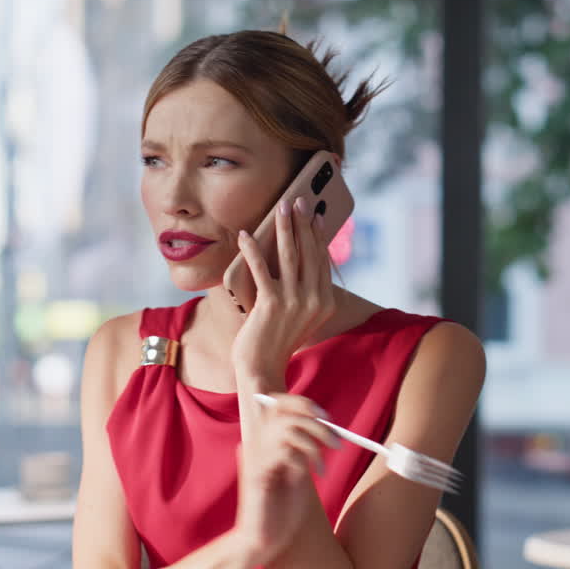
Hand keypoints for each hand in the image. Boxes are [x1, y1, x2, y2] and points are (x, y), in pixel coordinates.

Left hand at [231, 197, 335, 384]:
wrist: (262, 369)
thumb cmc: (277, 342)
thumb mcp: (300, 317)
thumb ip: (305, 293)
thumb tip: (300, 262)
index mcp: (325, 303)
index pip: (322, 260)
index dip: (317, 235)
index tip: (314, 215)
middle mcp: (314, 300)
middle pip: (309, 252)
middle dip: (303, 223)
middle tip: (297, 200)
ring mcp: (294, 302)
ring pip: (290, 254)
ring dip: (284, 227)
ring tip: (280, 207)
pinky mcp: (271, 303)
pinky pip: (261, 268)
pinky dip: (252, 249)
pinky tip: (244, 234)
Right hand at [234, 393, 340, 566]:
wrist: (261, 542)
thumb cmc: (280, 512)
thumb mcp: (297, 474)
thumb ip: (304, 450)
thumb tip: (324, 427)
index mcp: (263, 443)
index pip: (277, 405)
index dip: (302, 404)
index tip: (325, 417)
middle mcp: (255, 445)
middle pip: (283, 411)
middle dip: (316, 423)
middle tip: (335, 441)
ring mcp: (254, 458)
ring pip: (287, 428)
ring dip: (314, 443)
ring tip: (322, 466)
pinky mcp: (257, 474)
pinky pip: (287, 452)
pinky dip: (307, 460)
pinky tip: (312, 476)